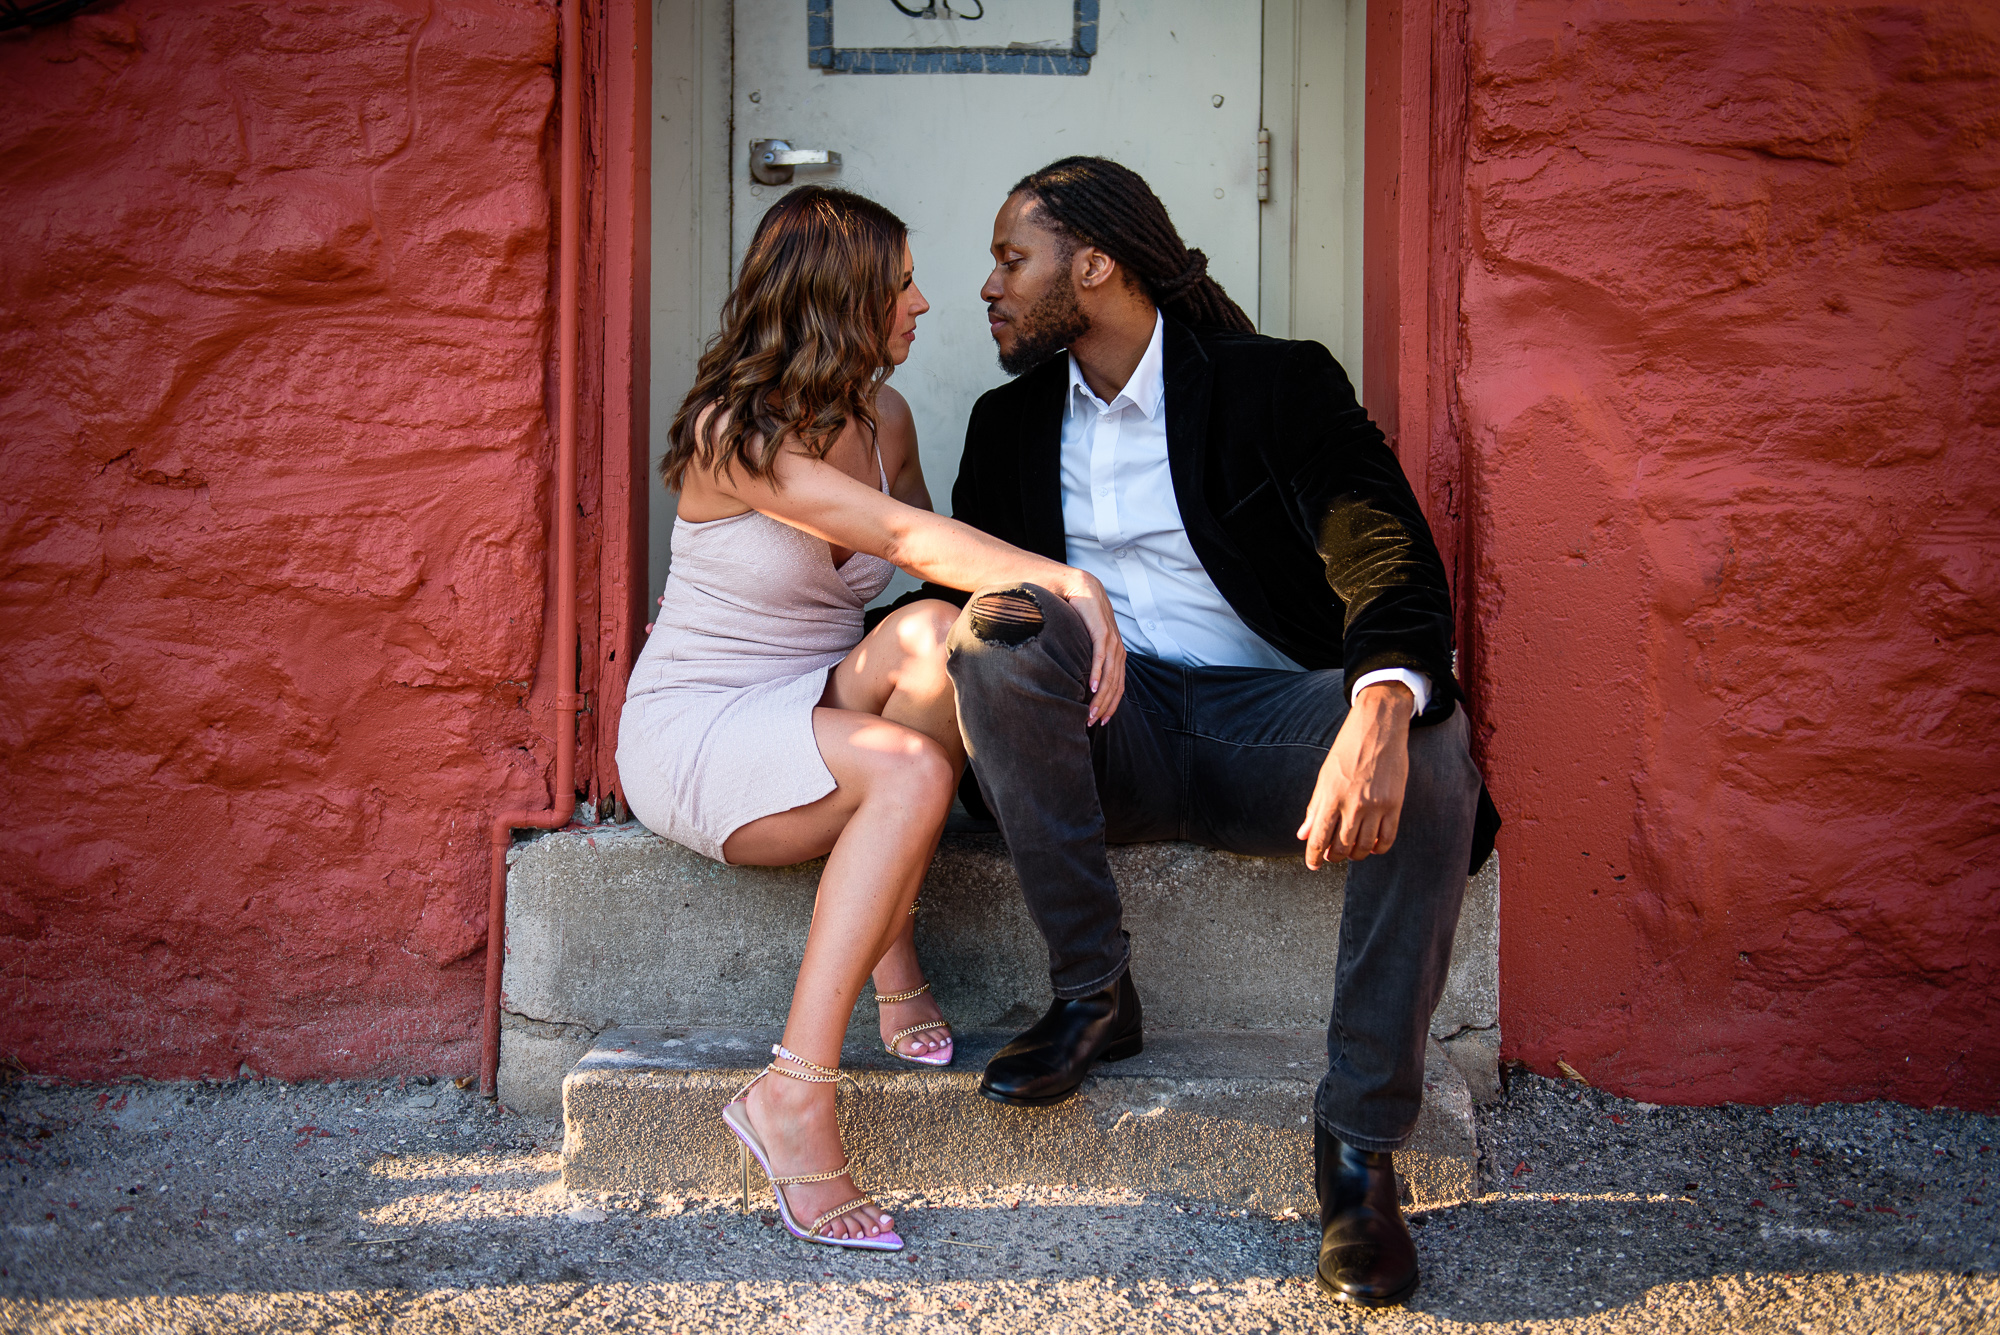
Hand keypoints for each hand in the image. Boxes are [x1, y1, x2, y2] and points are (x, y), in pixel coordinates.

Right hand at [1052, 569, 1125, 725]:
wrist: (1076, 585)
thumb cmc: (1078, 615)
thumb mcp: (1084, 641)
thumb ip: (1086, 658)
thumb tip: (1077, 681)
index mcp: (1115, 653)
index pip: (1118, 685)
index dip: (1112, 705)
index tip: (1102, 722)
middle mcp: (1117, 648)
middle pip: (1115, 684)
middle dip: (1105, 706)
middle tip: (1093, 723)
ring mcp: (1111, 638)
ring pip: (1109, 674)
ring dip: (1100, 696)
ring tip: (1091, 712)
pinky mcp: (1100, 629)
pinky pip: (1100, 655)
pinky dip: (1097, 672)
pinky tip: (1091, 687)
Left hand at [1296, 682, 1413, 869]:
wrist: (1378, 726)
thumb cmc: (1348, 749)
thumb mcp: (1325, 775)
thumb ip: (1315, 807)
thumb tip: (1303, 834)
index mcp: (1331, 796)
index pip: (1319, 838)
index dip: (1313, 856)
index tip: (1312, 865)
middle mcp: (1353, 804)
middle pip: (1341, 847)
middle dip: (1334, 856)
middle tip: (1331, 855)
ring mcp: (1376, 806)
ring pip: (1364, 847)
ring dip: (1355, 854)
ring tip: (1351, 850)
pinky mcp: (1395, 804)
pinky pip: (1387, 838)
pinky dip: (1378, 848)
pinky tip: (1372, 846)